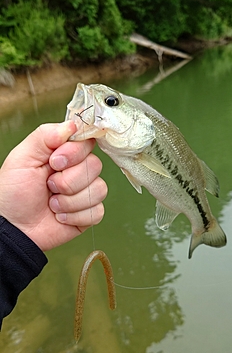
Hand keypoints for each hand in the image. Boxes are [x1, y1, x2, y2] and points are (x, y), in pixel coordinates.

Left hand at [0, 121, 106, 250]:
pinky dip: (75, 216)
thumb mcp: (22, 157)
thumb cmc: (12, 193)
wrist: (12, 228)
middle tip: (49, 185)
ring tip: (52, 203)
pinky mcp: (88, 214)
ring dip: (70, 200)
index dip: (75, 153)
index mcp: (63, 154)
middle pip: (95, 166)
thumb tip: (72, 125)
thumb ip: (45, 136)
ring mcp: (84, 193)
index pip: (87, 142)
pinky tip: (60, 216)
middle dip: (68, 180)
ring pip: (98, 189)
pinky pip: (97, 211)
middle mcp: (76, 171)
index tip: (55, 162)